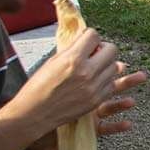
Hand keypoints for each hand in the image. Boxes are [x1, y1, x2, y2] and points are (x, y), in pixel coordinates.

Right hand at [6, 29, 146, 135]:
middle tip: (95, 52)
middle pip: (111, 50)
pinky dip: (106, 80)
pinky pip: (112, 84)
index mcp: (72, 60)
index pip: (94, 36)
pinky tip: (94, 80)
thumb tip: (86, 38)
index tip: (87, 40)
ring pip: (115, 67)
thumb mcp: (52, 62)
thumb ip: (72, 49)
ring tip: (93, 68)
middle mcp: (87, 72)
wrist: (34, 114)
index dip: (89, 36)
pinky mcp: (97, 100)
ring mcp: (94, 87)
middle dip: (104, 48)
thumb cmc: (38, 88)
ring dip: (106, 64)